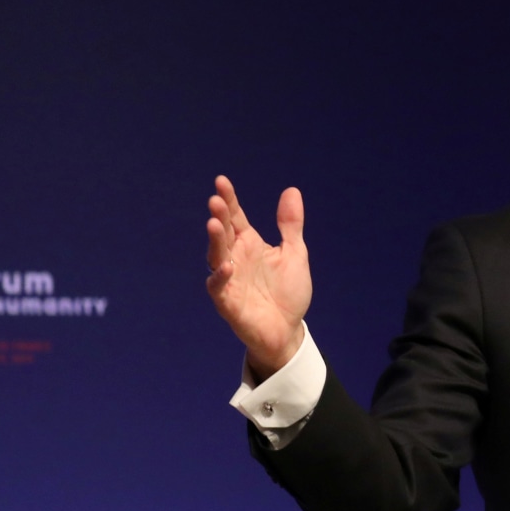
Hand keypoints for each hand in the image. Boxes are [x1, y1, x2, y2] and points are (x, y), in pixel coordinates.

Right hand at [204, 175, 311, 380]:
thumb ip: (290, 225)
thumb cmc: (288, 291)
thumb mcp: (294, 253)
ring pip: (216, 256)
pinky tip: (227, 266)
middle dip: (219, 216)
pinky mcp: (228, 302)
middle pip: (223, 233)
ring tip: (215, 224)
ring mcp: (230, 279)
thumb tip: (291, 190)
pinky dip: (221, 277)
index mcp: (249, 244)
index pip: (236, 217)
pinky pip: (219, 288)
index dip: (229, 199)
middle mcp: (235, 258)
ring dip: (215, 241)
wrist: (288, 330)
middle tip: (216, 200)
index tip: (221, 181)